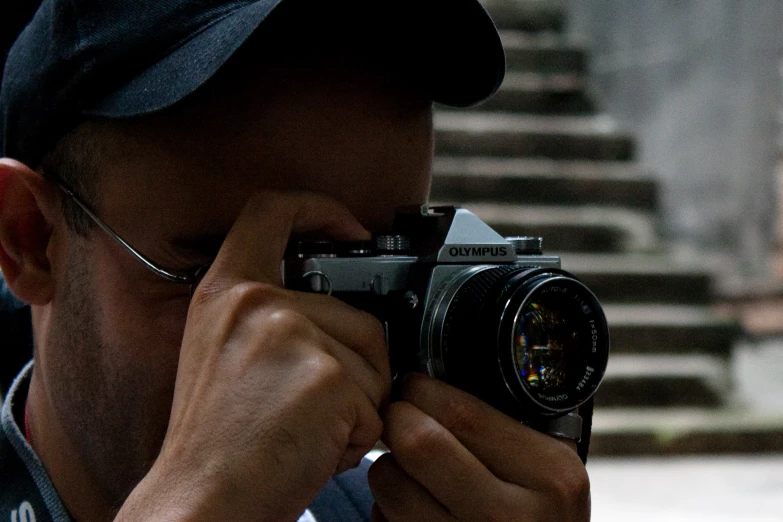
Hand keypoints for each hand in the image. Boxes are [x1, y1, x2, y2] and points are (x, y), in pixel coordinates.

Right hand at [115, 192, 390, 521]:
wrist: (202, 502)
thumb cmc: (216, 443)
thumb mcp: (223, 353)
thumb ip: (273, 319)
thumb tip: (347, 316)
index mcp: (228, 292)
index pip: (271, 210)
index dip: (319, 208)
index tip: (351, 229)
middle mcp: (257, 303)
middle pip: (357, 313)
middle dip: (356, 367)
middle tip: (313, 409)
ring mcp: (293, 336)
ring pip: (375, 361)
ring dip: (359, 405)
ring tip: (308, 430)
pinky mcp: (326, 378)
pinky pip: (377, 406)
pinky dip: (359, 438)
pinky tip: (316, 449)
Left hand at [369, 374, 589, 520]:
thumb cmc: (542, 520)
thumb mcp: (550, 471)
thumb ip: (509, 429)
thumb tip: (442, 380)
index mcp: (549, 474)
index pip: (464, 412)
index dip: (424, 390)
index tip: (413, 386)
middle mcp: (511, 515)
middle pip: (420, 442)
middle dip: (397, 419)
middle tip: (399, 415)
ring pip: (390, 483)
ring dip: (387, 466)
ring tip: (407, 466)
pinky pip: (384, 520)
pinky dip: (386, 506)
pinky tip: (413, 504)